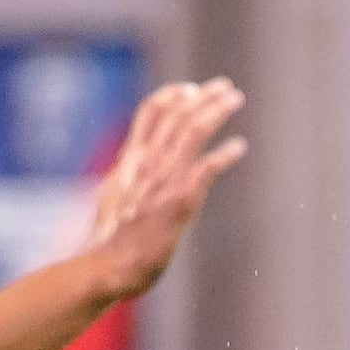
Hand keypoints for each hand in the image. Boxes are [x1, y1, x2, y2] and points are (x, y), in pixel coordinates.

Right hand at [78, 80, 248, 302]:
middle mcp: (148, 161)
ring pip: (193, 131)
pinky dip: (225, 153)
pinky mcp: (182, 200)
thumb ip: (125, 171)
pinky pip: (208, 167)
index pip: (151, 110)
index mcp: (131, 158)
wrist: (111, 264)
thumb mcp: (112, 191)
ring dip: (217, 111)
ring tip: (235, 99)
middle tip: (225, 86)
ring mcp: (166, 179)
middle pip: (178, 113)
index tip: (191, 89)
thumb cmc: (110, 235)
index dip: (172, 95)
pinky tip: (239, 146)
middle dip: (204, 96)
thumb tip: (130, 159)